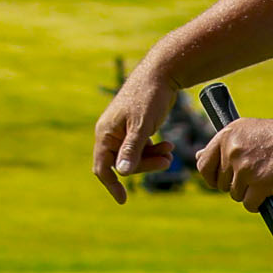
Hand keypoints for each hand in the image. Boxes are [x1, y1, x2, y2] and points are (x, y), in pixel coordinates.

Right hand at [91, 63, 178, 204]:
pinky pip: (142, 147)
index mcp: (105, 133)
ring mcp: (123, 131)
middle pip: (123, 163)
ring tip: (171, 152)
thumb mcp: (142, 126)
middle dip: (145, 166)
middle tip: (168, 161)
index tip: (123, 200)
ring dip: (153, 158)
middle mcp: (111, 133)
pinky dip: (155, 150)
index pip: (102, 167)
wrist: (161, 73)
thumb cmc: (148, 97)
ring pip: (135, 156)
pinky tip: (169, 145)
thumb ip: (132, 150)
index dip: (111, 185)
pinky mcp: (136, 127)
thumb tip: (123, 173)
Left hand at [196, 114, 272, 208]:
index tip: (223, 179)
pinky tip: (267, 193)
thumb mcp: (245, 131)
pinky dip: (258, 204)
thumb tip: (196, 157)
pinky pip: (249, 204)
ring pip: (236, 195)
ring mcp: (245, 168)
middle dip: (236, 184)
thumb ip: (222, 146)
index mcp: (226, 136)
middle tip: (255, 175)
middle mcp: (231, 151)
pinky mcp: (259, 183)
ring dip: (250, 192)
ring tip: (266, 178)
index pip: (203, 165)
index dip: (212, 177)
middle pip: (221, 184)